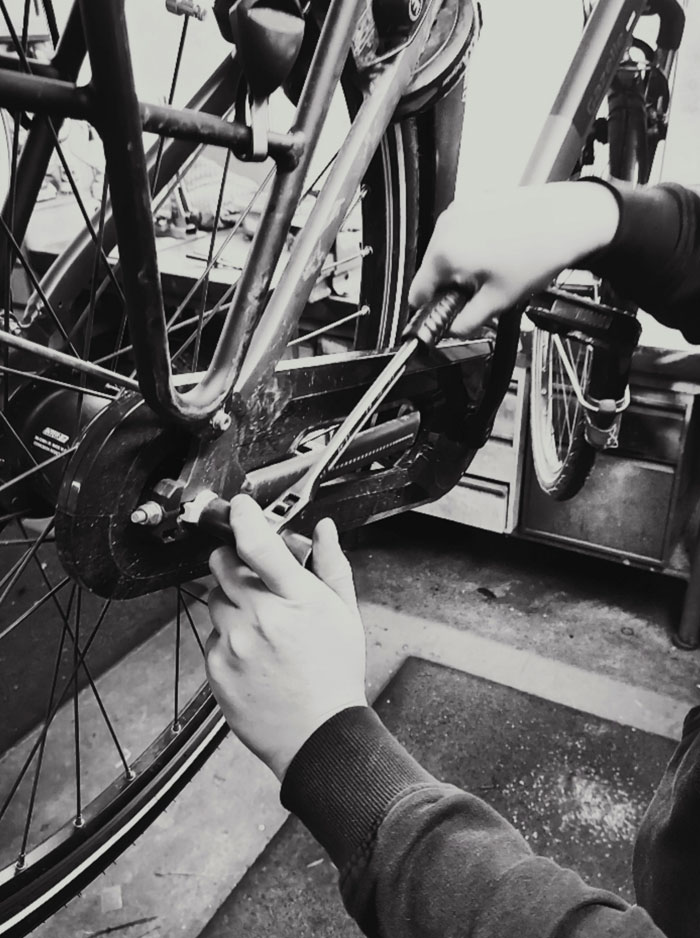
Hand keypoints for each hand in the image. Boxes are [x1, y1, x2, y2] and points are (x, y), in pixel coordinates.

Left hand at [205, 495, 366, 780]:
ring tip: (259, 624)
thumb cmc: (334, 675)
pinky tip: (252, 651)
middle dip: (233, 560)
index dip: (243, 517)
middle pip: (223, 564)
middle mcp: (260, 617)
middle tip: (251, 573)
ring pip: (213, 599)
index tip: (239, 508)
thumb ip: (331, 566)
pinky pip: (211, 635)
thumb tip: (324, 530)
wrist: (317, 734)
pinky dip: (227, 635)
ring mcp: (234, 643)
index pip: (258, 543)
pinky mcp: (216, 667)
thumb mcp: (344, 614)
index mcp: (296, 599)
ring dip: (229, 601)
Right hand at [408, 181, 619, 336]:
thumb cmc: (540, 252)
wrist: (570, 218)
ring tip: (496, 269)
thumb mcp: (499, 301)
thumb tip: (454, 329)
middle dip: (451, 286)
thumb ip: (467, 322)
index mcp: (445, 253)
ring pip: (447, 250)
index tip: (447, 314)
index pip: (417, 292)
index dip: (432, 310)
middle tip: (482, 293)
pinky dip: (473, 244)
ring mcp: (460, 209)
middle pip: (432, 269)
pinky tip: (500, 250)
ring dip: (463, 265)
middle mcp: (446, 226)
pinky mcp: (475, 200)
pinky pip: (462, 232)